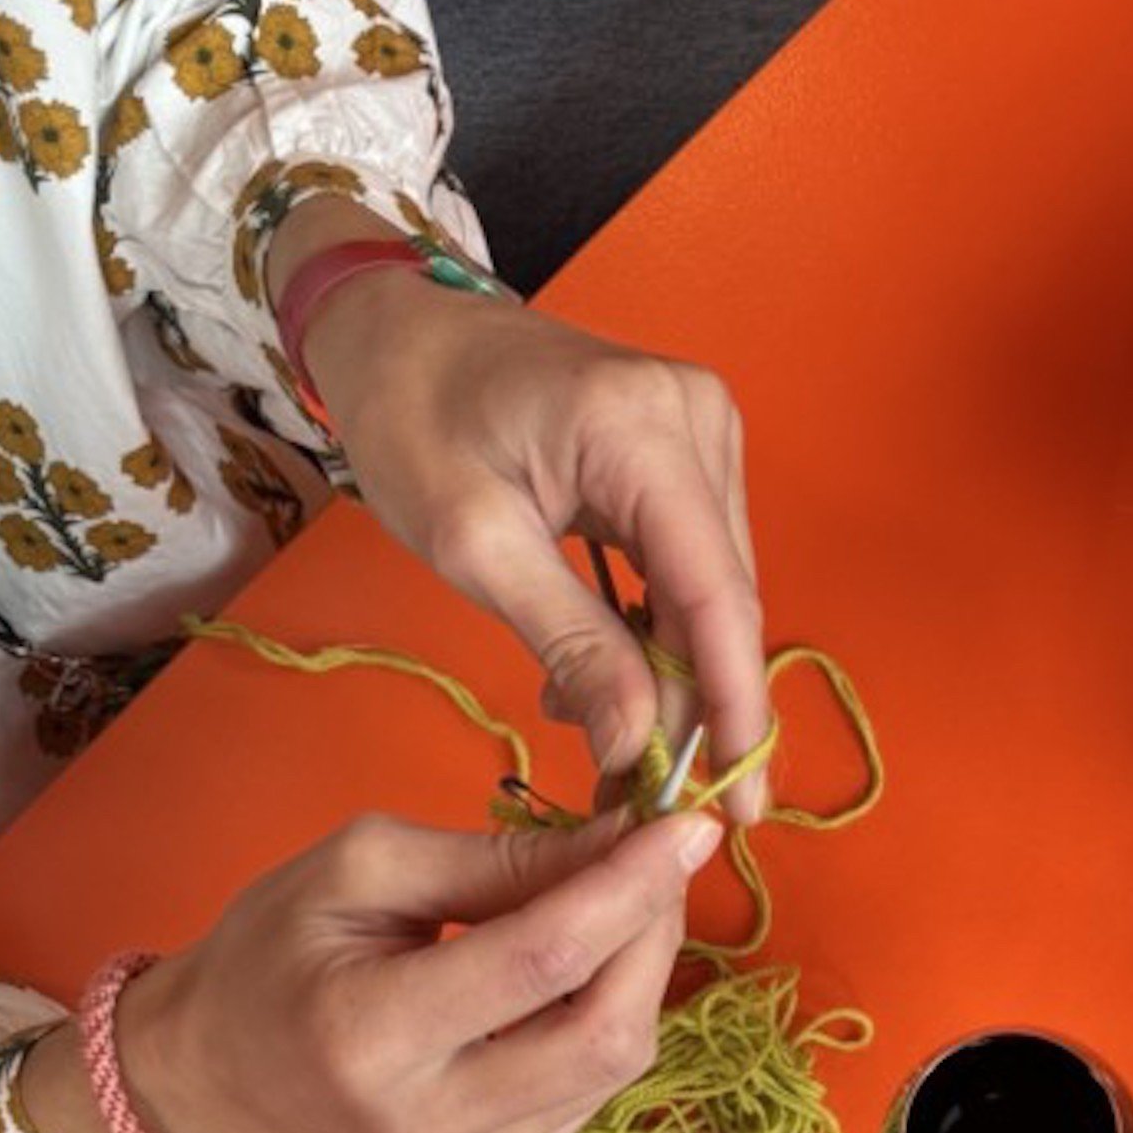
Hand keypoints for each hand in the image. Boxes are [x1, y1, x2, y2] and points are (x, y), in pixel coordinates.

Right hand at [23, 806, 719, 1132]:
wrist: (228, 1072)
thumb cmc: (279, 949)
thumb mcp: (362, 867)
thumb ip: (495, 859)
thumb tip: (620, 841)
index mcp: (371, 1033)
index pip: (540, 964)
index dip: (627, 890)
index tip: (688, 824)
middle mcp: (430, 1120)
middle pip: (603, 1033)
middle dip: (653, 932)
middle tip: (659, 855)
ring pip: (615, 1064)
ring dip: (641, 969)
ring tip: (619, 899)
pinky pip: (595, 1089)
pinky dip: (609, 1014)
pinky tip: (580, 971)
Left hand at [282, 210, 769, 817]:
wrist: (392, 328)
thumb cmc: (411, 418)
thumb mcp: (475, 546)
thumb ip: (570, 644)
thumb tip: (636, 745)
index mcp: (643, 427)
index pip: (717, 593)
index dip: (733, 707)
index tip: (741, 805)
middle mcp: (697, 418)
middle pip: (724, 598)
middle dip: (697, 704)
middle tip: (654, 798)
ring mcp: (699, 427)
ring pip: (713, 590)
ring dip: (672, 673)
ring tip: (605, 736)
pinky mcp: (685, 446)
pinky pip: (691, 562)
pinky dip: (656, 630)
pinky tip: (606, 675)